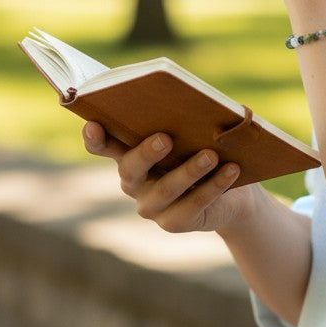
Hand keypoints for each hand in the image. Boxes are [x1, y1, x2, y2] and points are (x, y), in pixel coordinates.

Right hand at [82, 122, 257, 233]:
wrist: (230, 192)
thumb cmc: (204, 148)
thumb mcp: (195, 132)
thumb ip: (189, 118)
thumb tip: (203, 103)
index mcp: (131, 152)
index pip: (104, 146)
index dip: (95, 138)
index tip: (93, 124)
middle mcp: (134, 182)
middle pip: (131, 168)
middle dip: (146, 153)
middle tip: (165, 138)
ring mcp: (151, 205)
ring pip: (166, 189)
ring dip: (189, 170)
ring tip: (210, 155)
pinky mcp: (173, 223)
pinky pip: (193, 205)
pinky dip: (214, 186)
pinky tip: (231, 169)